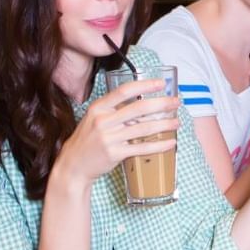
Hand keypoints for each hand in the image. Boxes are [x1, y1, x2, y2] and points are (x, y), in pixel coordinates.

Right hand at [54, 79, 179, 188]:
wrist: (73, 165)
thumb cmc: (88, 140)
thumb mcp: (95, 119)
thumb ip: (115, 111)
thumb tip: (144, 104)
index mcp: (99, 108)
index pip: (124, 91)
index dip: (144, 86)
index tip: (161, 84)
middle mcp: (103, 121)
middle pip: (139, 108)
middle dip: (161, 104)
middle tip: (176, 102)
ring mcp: (109, 138)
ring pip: (144, 128)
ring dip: (164, 124)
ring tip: (176, 122)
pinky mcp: (115, 153)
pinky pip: (142, 148)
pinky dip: (159, 145)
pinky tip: (170, 143)